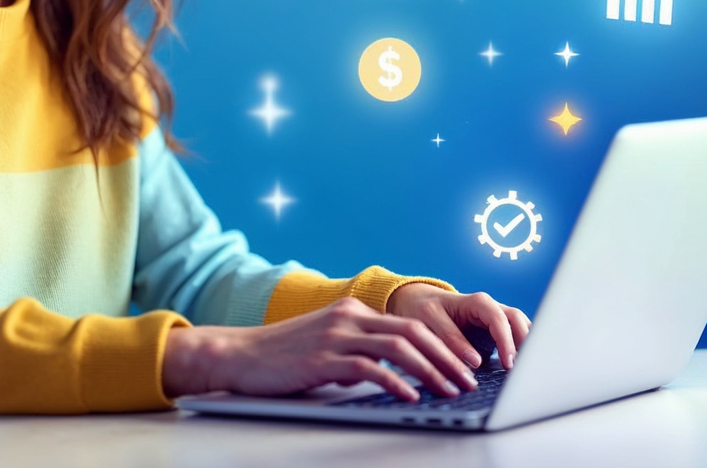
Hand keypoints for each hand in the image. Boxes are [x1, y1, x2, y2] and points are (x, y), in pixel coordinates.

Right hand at [162, 297, 478, 401]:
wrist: (238, 355)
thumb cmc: (281, 357)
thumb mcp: (325, 346)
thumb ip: (356, 353)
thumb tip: (384, 374)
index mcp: (352, 311)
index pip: (410, 324)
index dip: (442, 344)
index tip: (463, 364)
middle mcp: (348, 317)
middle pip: (412, 331)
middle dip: (446, 356)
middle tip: (468, 378)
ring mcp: (335, 336)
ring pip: (397, 347)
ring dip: (430, 370)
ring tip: (449, 389)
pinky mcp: (322, 359)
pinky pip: (369, 368)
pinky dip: (395, 381)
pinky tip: (411, 395)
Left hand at [386, 283, 531, 369]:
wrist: (417, 300)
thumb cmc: (422, 308)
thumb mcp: (429, 320)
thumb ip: (451, 339)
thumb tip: (476, 361)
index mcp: (476, 302)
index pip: (499, 320)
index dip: (506, 341)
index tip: (508, 364)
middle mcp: (490, 307)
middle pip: (517, 320)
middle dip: (524, 342)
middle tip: (523, 369)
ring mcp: (494, 318)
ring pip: (519, 326)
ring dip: (525, 345)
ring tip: (526, 369)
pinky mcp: (493, 330)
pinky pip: (513, 335)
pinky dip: (519, 347)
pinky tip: (518, 366)